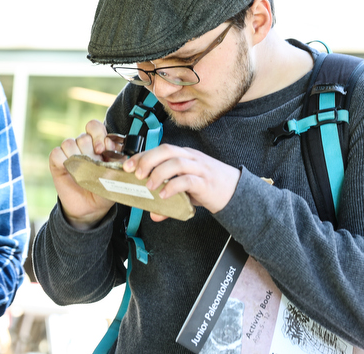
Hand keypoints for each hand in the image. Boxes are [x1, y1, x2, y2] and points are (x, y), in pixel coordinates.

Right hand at [49, 120, 120, 229]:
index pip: (94, 127)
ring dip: (76, 157)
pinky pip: (56, 153)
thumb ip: (119, 162)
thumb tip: (124, 154)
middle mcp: (83, 146)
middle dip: (89, 150)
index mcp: (98, 145)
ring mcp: (69, 153)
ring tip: (81, 171)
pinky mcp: (57, 162)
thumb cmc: (104, 190)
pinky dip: (62, 161)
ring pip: (69, 143)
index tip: (102, 150)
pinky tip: (69, 171)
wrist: (90, 208)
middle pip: (83, 136)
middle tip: (93, 163)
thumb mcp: (116, 176)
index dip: (98, 135)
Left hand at [122, 144, 239, 221]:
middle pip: (167, 150)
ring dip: (159, 173)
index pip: (159, 149)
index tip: (127, 166)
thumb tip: (154, 213)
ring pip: (176, 162)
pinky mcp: (205, 182)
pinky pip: (188, 180)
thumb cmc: (208, 186)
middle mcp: (190, 158)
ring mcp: (199, 168)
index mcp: (184, 155)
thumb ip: (169, 198)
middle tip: (136, 175)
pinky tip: (165, 195)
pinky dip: (174, 187)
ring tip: (150, 187)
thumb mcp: (186, 189)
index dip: (142, 155)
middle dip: (148, 160)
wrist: (235, 190)